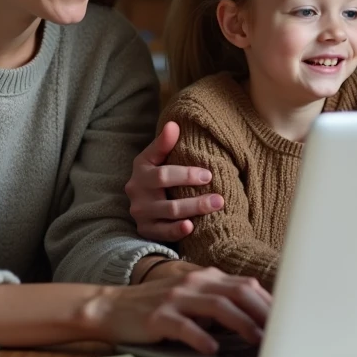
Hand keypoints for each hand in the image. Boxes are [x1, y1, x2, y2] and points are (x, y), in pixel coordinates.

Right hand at [87, 263, 271, 353]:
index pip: (246, 285)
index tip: (287, 319)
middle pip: (238, 292)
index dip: (269, 302)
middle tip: (280, 331)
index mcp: (206, 277)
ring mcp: (176, 297)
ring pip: (217, 306)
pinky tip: (212, 349)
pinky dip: (201, 338)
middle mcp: (194, 282)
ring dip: (242, 323)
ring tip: (257, 340)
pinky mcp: (158, 316)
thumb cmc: (158, 306)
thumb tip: (256, 319)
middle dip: (263, 312)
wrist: (112, 307)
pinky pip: (184, 326)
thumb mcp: (191, 297)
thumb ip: (218, 301)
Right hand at [125, 121, 224, 241]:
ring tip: (215, 208)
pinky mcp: (145, 230)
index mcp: (141, 170)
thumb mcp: (156, 157)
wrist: (144, 200)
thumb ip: (164, 143)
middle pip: (169, 199)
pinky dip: (176, 231)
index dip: (186, 175)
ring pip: (169, 215)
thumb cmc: (156, 173)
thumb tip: (173, 124)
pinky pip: (162, 232)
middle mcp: (137, 192)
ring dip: (193, 211)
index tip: (209, 175)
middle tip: (219, 199)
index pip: (163, 174)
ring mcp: (140, 213)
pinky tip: (191, 227)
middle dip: (196, 199)